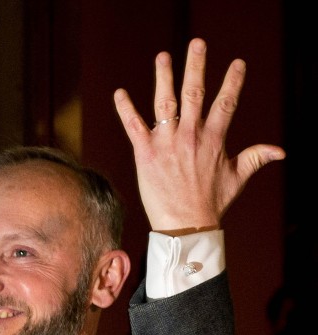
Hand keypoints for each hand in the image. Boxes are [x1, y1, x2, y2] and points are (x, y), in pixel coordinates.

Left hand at [113, 37, 284, 232]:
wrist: (186, 224)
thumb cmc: (211, 202)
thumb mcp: (237, 178)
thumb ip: (256, 157)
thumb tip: (280, 150)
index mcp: (214, 139)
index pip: (226, 102)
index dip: (232, 81)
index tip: (237, 62)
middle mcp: (191, 135)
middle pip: (195, 93)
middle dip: (196, 67)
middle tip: (197, 43)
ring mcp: (167, 143)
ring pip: (165, 102)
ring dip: (163, 77)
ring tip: (163, 57)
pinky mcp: (146, 153)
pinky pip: (134, 126)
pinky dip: (125, 109)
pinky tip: (119, 93)